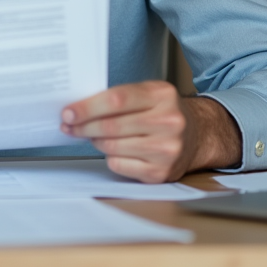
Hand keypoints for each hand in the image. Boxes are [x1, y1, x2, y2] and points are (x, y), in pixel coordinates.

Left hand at [60, 81, 240, 182]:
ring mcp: (167, 149)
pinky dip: (110, 157)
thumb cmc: (163, 112)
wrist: (198, 135)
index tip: (68, 112)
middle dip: (83, 126)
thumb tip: (78, 109)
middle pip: (111, 125)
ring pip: (112, 147)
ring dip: (95, 141)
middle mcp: (168, 122)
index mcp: (162, 95)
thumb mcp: (148, 93)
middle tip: (69, 125)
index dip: (87, 107)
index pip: (116, 100)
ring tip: (93, 136)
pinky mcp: (161, 172)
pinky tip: (114, 150)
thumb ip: (119, 97)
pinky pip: (119, 165)